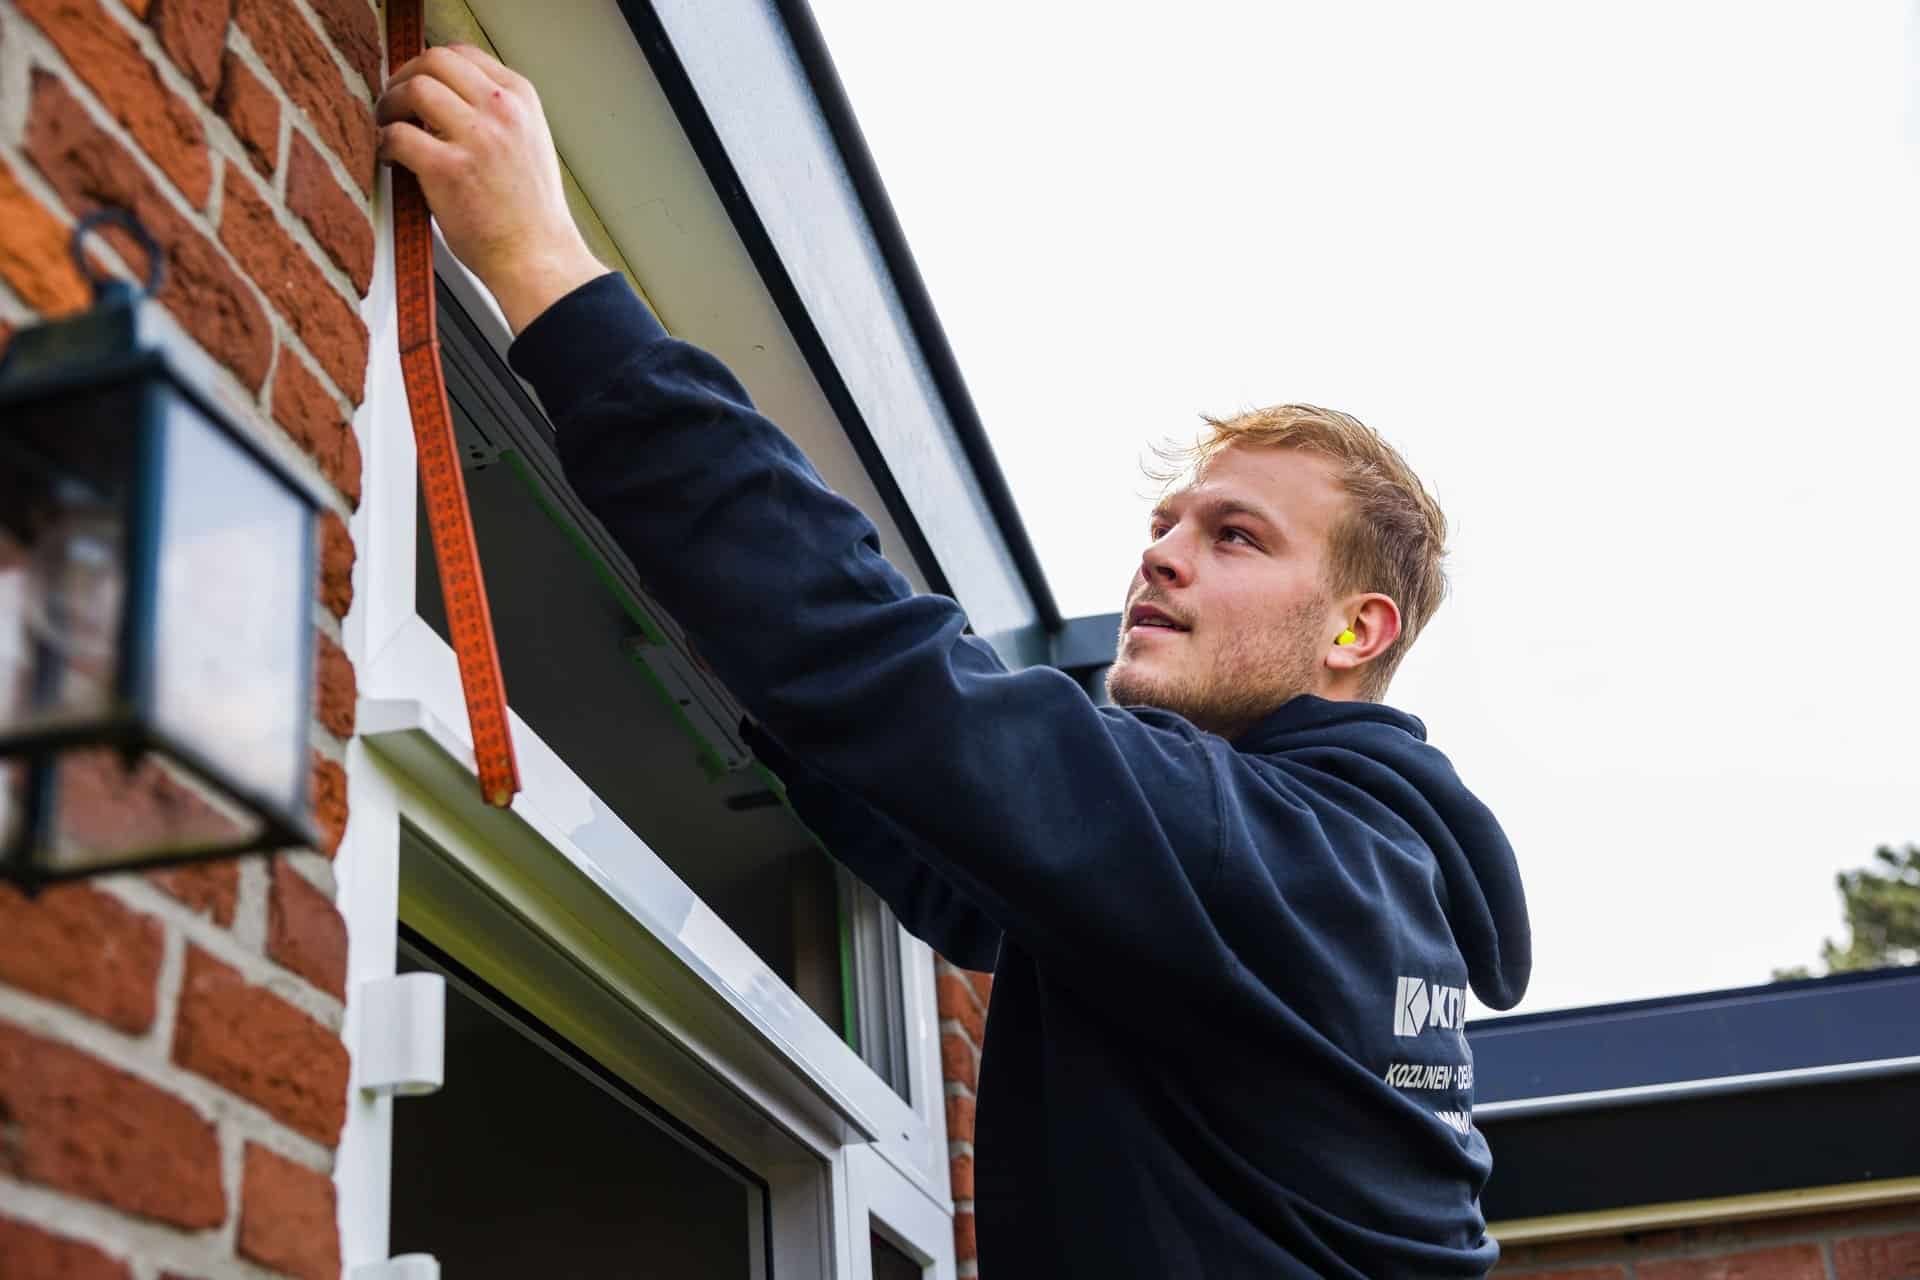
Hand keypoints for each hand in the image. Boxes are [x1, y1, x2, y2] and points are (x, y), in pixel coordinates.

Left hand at [376, 44, 606, 333]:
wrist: (538, 259)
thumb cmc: (529, 215)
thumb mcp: (528, 146)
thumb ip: (496, 116)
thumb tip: (444, 99)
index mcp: (522, 101)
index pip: (464, 54)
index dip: (430, 65)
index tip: (416, 82)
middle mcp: (501, 111)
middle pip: (435, 61)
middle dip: (404, 76)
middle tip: (393, 101)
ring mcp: (476, 138)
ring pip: (414, 88)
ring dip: (390, 105)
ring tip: (387, 127)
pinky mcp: (448, 169)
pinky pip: (398, 135)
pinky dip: (384, 143)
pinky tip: (387, 157)